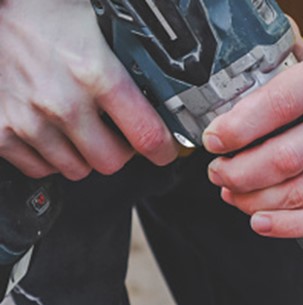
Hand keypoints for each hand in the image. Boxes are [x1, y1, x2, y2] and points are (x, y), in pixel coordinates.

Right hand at [0, 0, 177, 179]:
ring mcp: (28, 120)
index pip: (147, 135)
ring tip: (79, 127)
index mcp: (94, 74)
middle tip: (117, 133)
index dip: (164, 149)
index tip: (165, 150)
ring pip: (77, 170)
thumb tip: (165, 89)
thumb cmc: (43, 11)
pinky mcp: (1, 132)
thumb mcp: (99, 27)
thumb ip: (131, 63)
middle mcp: (61, 103)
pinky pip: (39, 169)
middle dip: (120, 151)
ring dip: (84, 154)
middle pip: (112, 162)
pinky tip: (52, 132)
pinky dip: (49, 157)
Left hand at [202, 26, 302, 237]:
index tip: (213, 142)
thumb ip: (263, 69)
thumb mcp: (298, 64)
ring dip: (259, 201)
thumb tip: (216, 85)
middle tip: (220, 174)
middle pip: (289, 156)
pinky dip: (290, 225)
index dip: (239, 129)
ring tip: (236, 196)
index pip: (281, 102)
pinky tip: (263, 221)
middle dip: (242, 173)